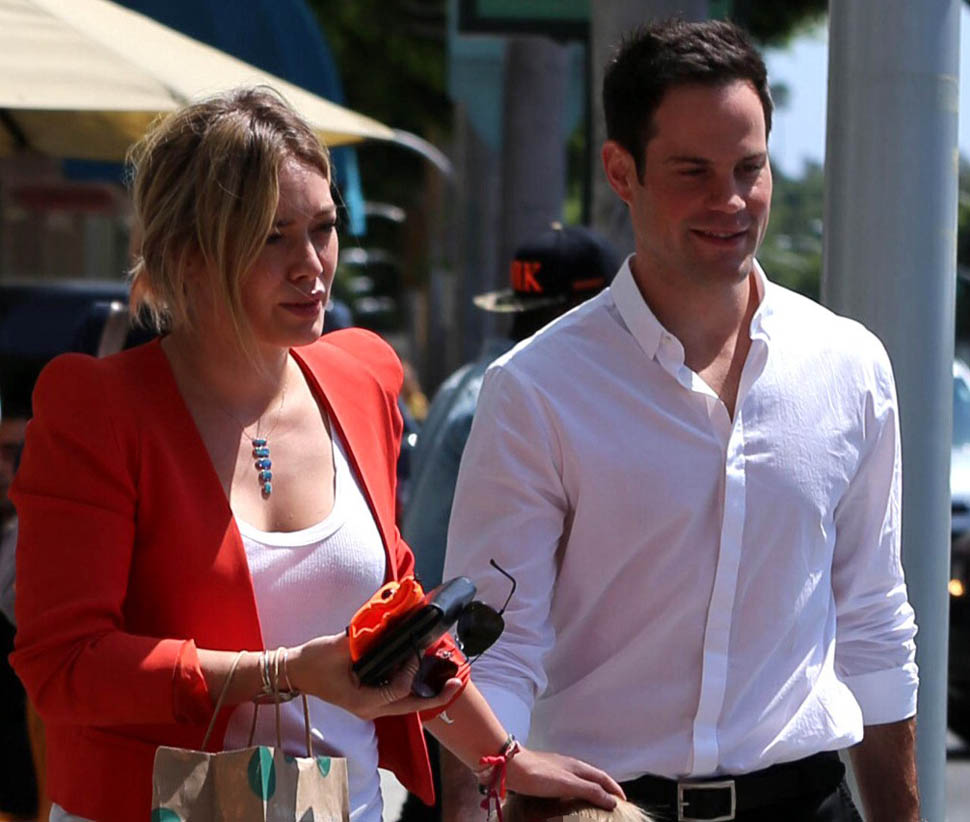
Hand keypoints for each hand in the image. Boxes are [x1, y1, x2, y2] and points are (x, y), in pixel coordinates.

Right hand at [288, 633, 461, 719]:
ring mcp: (370, 706)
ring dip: (426, 690)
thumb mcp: (336, 648)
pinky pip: (397, 695)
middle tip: (456, 682)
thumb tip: (385, 623)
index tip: (416, 652)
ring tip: (447, 676)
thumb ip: (361, 639)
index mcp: (362, 702)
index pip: (397, 690)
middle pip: (410, 706)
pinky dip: (412, 683)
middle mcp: (369, 708)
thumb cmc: (312, 662)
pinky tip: (421, 668)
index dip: (410, 672)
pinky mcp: (370, 697)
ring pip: (406, 703)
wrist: (294, 672)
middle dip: (435, 695)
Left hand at [504, 747, 624, 809]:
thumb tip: (612, 801)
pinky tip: (568, 801)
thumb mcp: (568, 784)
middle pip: (592, 777)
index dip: (614, 789)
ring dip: (590, 791)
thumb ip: (589, 791)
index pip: (602, 777)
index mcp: (578, 766)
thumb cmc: (539, 775)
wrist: (510, 766)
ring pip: (579, 780)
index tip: (624, 802)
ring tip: (594, 805)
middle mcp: (569, 765)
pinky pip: (567, 785)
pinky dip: (575, 793)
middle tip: (611, 805)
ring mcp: (556, 769)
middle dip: (604, 789)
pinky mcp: (545, 775)